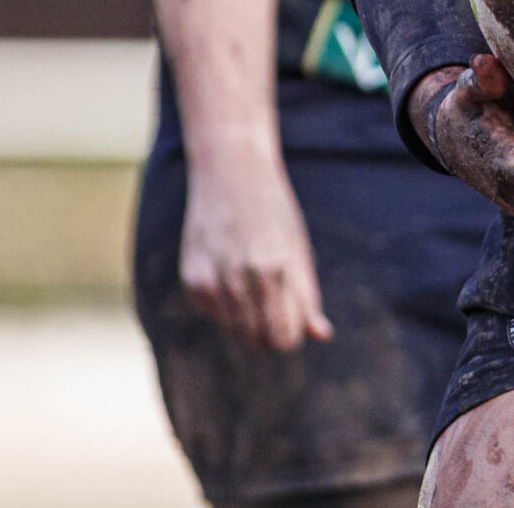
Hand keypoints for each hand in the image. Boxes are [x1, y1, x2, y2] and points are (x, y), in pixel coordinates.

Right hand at [178, 146, 332, 350]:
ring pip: (235, 331)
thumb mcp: (299, 248)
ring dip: (249, 321)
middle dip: (271, 332)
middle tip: (277, 305)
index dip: (292, 335)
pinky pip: (213, 313)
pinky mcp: (191, 280)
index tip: (295, 322)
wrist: (229, 174)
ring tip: (257, 286)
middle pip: (257, 340)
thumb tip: (322, 335)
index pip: (283, 336)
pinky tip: (232, 274)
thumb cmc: (273, 212)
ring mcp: (211, 281)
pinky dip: (225, 305)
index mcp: (275, 271)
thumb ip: (307, 295)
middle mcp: (240, 279)